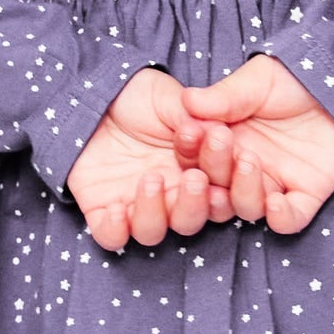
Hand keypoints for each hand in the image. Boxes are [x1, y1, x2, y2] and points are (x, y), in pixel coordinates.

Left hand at [66, 66, 234, 252]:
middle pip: (192, 220)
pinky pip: (111, 237)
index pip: (224, 194)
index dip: (235, 186)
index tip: (237, 162)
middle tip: (194, 177)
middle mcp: (170, 197)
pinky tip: (116, 208)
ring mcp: (137, 207)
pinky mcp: (104, 211)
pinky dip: (114, 230)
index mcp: (196, 174)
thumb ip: (196, 117)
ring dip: (156, 212)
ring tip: (151, 178)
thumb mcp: (172, 99)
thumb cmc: (141, 98)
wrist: (96, 97)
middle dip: (196, 203)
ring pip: (153, 233)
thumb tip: (217, 130)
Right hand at [179, 54, 333, 233]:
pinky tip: (276, 202)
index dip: (190, 150)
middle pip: (216, 187)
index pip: (196, 159)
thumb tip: (187, 100)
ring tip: (249, 160)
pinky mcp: (306, 195)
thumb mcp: (257, 81)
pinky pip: (290, 220)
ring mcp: (275, 184)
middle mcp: (244, 169)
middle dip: (214, 167)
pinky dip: (281, 218)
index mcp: (224, 143)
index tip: (191, 131)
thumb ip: (224, 95)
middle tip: (221, 140)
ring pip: (247, 208)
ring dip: (243, 190)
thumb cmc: (294, 79)